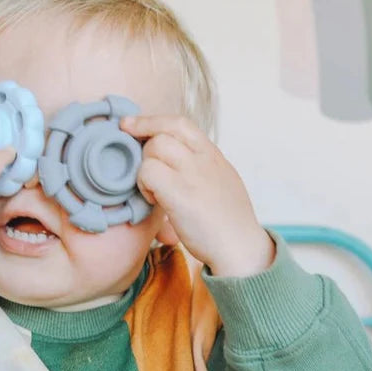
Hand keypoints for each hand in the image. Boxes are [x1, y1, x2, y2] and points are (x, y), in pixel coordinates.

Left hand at [120, 115, 273, 276]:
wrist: (242, 249)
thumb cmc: (227, 222)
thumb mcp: (220, 182)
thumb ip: (198, 167)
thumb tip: (170, 161)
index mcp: (213, 155)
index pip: (179, 123)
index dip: (150, 121)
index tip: (129, 125)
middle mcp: (204, 159)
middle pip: (162, 131)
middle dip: (143, 147)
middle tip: (143, 170)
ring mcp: (194, 175)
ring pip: (154, 148)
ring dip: (144, 168)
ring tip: (153, 190)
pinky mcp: (182, 194)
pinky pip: (148, 172)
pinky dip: (144, 185)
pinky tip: (154, 201)